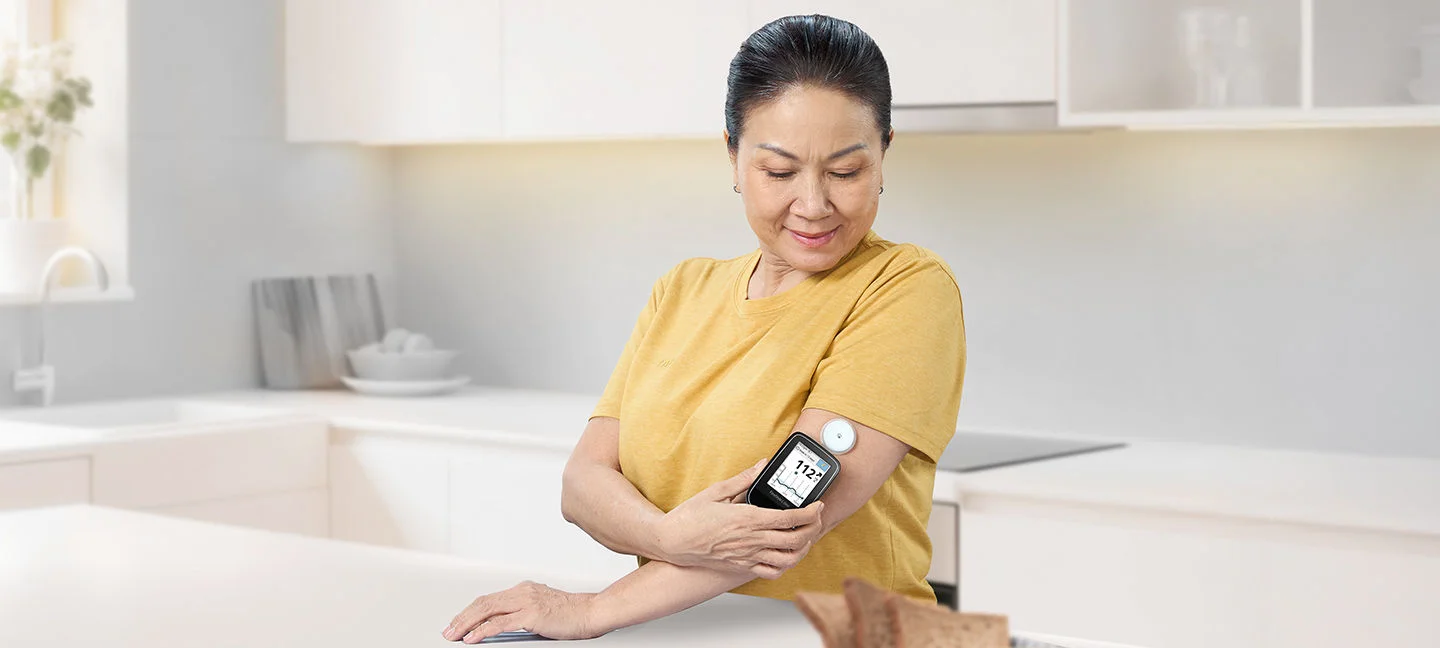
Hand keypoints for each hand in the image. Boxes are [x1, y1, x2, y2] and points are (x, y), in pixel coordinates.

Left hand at [442, 581, 601, 642]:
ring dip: (467, 624)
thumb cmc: (572, 614)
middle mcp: (522, 592)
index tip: (459, 622)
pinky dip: (482, 631)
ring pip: (487, 610)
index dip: (470, 611)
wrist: (592, 612)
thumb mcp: (543, 609)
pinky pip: (500, 624)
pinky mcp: (531, 615)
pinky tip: (473, 638)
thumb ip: (523, 613)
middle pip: (484, 603)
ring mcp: (526, 602)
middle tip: (449, 630)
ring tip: (455, 635)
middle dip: (463, 617)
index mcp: (524, 589)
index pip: (489, 599)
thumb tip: (504, 626)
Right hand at [655, 459, 825, 578]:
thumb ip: (744, 478)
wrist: (672, 542)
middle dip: (814, 528)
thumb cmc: (690, 517)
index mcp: (747, 518)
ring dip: (803, 548)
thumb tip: (762, 464)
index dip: (810, 512)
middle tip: (816, 518)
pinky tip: (786, 554)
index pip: (790, 518)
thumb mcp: (716, 491)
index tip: (818, 505)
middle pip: (796, 539)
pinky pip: (771, 572)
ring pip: (788, 559)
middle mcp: (751, 540)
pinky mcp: (741, 567)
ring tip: (806, 537)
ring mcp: (747, 556)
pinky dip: (785, 565)